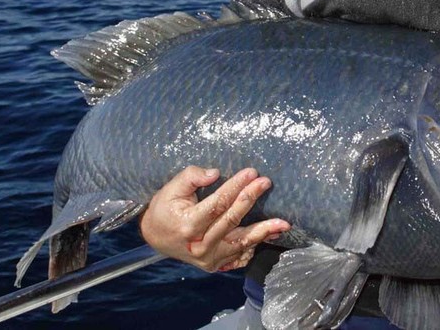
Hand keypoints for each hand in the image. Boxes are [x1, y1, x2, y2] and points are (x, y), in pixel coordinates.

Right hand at [139, 165, 289, 272]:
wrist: (156, 237)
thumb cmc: (165, 209)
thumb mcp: (171, 189)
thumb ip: (191, 177)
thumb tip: (215, 172)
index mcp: (188, 225)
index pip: (218, 204)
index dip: (236, 187)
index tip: (252, 172)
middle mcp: (199, 245)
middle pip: (231, 221)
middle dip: (250, 199)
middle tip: (265, 182)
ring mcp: (208, 259)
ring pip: (240, 243)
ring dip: (263, 232)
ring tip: (283, 224)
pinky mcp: (214, 265)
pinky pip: (239, 256)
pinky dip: (254, 246)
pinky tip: (269, 237)